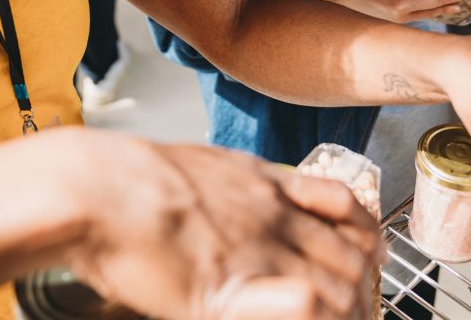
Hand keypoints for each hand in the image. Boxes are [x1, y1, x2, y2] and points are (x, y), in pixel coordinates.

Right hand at [63, 132, 381, 319]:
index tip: (374, 254)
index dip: (366, 234)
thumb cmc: (125, 178)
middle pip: (349, 254)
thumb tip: (232, 193)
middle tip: (360, 310)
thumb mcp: (193, 166)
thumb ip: (227, 184)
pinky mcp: (232, 291)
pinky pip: (304, 307)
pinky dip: (316, 318)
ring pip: (337, 286)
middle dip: (363, 288)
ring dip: (347, 312)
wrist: (96, 188)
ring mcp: (257, 252)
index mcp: (261, 183)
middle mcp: (271, 215)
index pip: (342, 204)